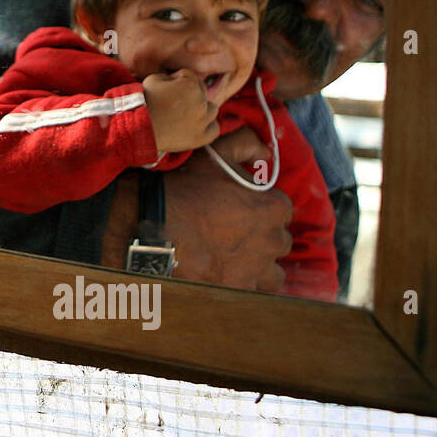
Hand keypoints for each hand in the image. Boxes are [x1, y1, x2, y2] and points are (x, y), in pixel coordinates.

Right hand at [101, 128, 291, 291]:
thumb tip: (266, 152)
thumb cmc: (186, 188)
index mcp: (273, 206)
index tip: (242, 209)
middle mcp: (273, 240)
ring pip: (273, 272)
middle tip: (234, 234)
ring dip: (260, 266)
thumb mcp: (214, 155)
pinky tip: (226, 278)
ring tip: (236, 261)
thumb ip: (246, 144)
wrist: (154, 225)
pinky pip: (253, 292)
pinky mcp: (239, 289)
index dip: (261, 208)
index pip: (281, 210)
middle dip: (261, 238)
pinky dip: (244, 286)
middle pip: (278, 241)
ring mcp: (257, 268)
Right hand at [143, 69, 219, 151]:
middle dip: (190, 94)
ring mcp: (202, 121)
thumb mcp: (154, 79)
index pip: (190, 76)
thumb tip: (176, 80)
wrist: (137, 128)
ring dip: (202, 109)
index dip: (177, 80)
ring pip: (212, 110)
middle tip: (175, 102)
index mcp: (190, 85)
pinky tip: (197, 126)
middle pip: (202, 92)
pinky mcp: (200, 137)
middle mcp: (200, 102)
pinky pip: (214, 129)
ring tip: (187, 114)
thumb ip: (170, 77)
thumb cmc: (143, 103)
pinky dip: (208, 127)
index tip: (167, 89)